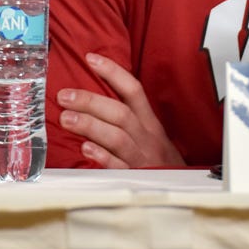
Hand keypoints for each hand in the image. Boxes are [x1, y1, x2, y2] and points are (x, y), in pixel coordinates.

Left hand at [56, 53, 185, 168]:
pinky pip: (118, 167)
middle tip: (65, 96)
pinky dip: (102, 157)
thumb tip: (94, 100)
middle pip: (120, 113)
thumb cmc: (160, 160)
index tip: (91, 59)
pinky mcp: (135, 178)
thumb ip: (130, 119)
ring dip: (91, 125)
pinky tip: (85, 149)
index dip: (113, 72)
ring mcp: (141, 158)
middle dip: (91, 102)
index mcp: (150, 122)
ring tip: (66, 118)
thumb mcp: (151, 135)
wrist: (183, 189)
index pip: (133, 90)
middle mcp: (147, 137)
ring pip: (117, 137)